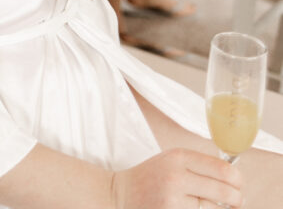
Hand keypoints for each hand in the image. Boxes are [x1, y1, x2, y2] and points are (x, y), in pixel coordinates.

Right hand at [111, 148, 241, 207]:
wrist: (121, 194)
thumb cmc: (151, 177)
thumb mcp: (172, 160)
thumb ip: (198, 165)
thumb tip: (233, 178)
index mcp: (178, 157)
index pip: (221, 168)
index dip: (237, 179)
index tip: (239, 185)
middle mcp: (176, 176)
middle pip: (223, 191)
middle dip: (236, 199)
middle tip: (237, 201)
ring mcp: (173, 200)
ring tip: (219, 207)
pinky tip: (202, 208)